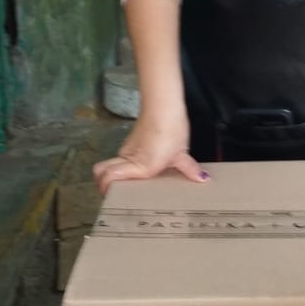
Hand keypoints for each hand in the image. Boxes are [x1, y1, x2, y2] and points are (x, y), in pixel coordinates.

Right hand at [93, 110, 208, 196]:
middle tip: (114, 194)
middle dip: (102, 183)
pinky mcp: (130, 142)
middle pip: (101, 171)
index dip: (104, 188)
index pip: (108, 177)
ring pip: (110, 163)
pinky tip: (137, 168)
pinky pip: (120, 157)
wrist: (163, 107)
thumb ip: (189, 169)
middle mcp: (128, 159)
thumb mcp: (181, 153)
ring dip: (112, 174)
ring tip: (124, 185)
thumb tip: (203, 179)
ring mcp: (126, 150)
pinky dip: (122, 165)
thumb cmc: (171, 130)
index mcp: (139, 167)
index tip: (112, 198)